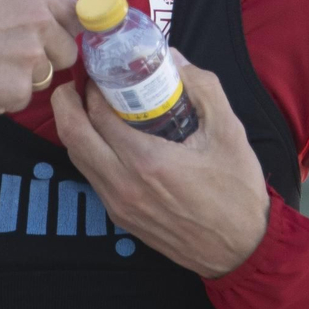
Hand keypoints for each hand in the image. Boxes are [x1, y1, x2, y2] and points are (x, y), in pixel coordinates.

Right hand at [0, 0, 80, 117]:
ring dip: (22, 79)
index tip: (50, 40)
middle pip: (67, 50)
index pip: (75, 14)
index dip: (61, 31)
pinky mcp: (18, 88)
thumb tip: (52, 16)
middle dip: (46, 59)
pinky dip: (3, 97)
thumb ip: (24, 1)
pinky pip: (22, 98)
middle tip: (7, 58)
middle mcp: (38, 18)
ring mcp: (30, 55)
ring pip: (46, 76)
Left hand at [51, 50, 270, 277]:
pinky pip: (91, 175)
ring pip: (77, 157)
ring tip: (86, 103)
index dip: (92, 86)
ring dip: (74, 126)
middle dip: (66, 101)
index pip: (98, 114)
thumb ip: (202, 88)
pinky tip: (104, 136)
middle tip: (77, 81)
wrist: (241, 250)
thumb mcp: (229, 131)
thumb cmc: (237, 191)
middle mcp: (124, 184)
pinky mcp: (119, 216)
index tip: (99, 69)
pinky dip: (88, 149)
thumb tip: (172, 58)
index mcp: (148, 162)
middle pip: (72, 135)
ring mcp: (118, 204)